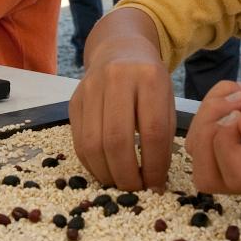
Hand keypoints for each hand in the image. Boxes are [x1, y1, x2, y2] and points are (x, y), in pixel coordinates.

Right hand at [70, 9, 176, 190]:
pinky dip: (92, 165)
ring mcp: (90, 89)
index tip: (157, 186)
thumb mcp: (167, 99)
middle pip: (117, 140)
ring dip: (106, 174)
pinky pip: (78, 142)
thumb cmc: (150, 81)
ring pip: (92, 144)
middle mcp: (116, 79)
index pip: (152, 132)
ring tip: (120, 185)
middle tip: (136, 191)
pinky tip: (106, 171)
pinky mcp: (74, 101)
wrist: (120, 49)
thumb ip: (164, 136)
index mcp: (149, 78)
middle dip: (127, 175)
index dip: (154, 166)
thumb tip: (155, 185)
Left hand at [184, 67, 240, 196]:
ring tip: (240, 94)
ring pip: (198, 152)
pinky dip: (208, 110)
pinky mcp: (224, 154)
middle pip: (207, 176)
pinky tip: (235, 95)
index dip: (228, 141)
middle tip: (238, 100)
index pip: (238, 175)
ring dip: (209, 115)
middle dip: (210, 130)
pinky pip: (198, 137)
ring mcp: (239, 170)